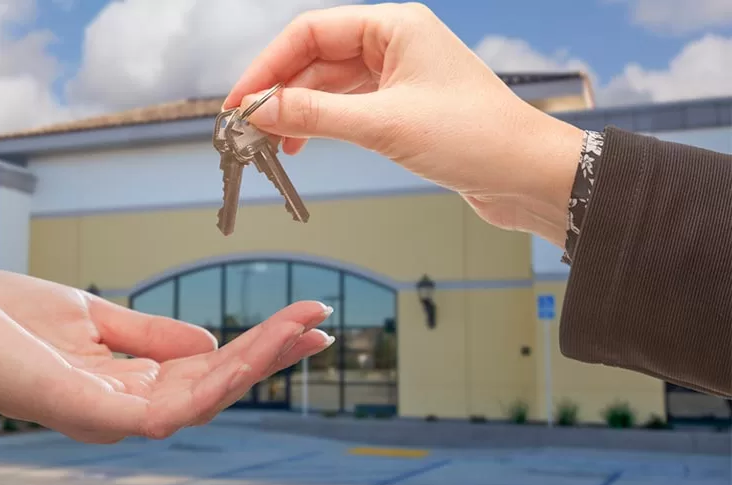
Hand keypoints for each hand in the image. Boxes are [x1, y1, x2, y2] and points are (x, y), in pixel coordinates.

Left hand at [0, 270, 333, 442]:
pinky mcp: (97, 415)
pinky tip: (247, 355)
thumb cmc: (7, 321)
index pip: (207, 369)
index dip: (255, 348)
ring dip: (255, 364)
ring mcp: (114, 415)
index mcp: (129, 381)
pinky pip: (170, 408)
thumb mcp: (93, 316)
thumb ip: (148, 334)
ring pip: (204, 399)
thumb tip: (207, 341)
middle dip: (270, 355)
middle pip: (217, 387)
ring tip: (299, 330)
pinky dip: (215, 382)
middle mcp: (128, 406)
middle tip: (320, 322)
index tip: (302, 319)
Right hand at [223, 3, 583, 246]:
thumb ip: (316, 116)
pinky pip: (347, 108)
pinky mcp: (402, 108)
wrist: (526, 175)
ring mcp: (398, 76)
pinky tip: (301, 144)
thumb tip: (262, 110)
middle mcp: (395, 44)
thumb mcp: (384, 125)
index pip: (312, 32)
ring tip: (270, 142)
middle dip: (280, 91)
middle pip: (316, 58)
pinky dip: (321, 125)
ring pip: (329, 86)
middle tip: (247, 125)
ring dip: (297, 112)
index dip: (269, 66)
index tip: (241, 99)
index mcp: (395, 27)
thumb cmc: (476, 137)